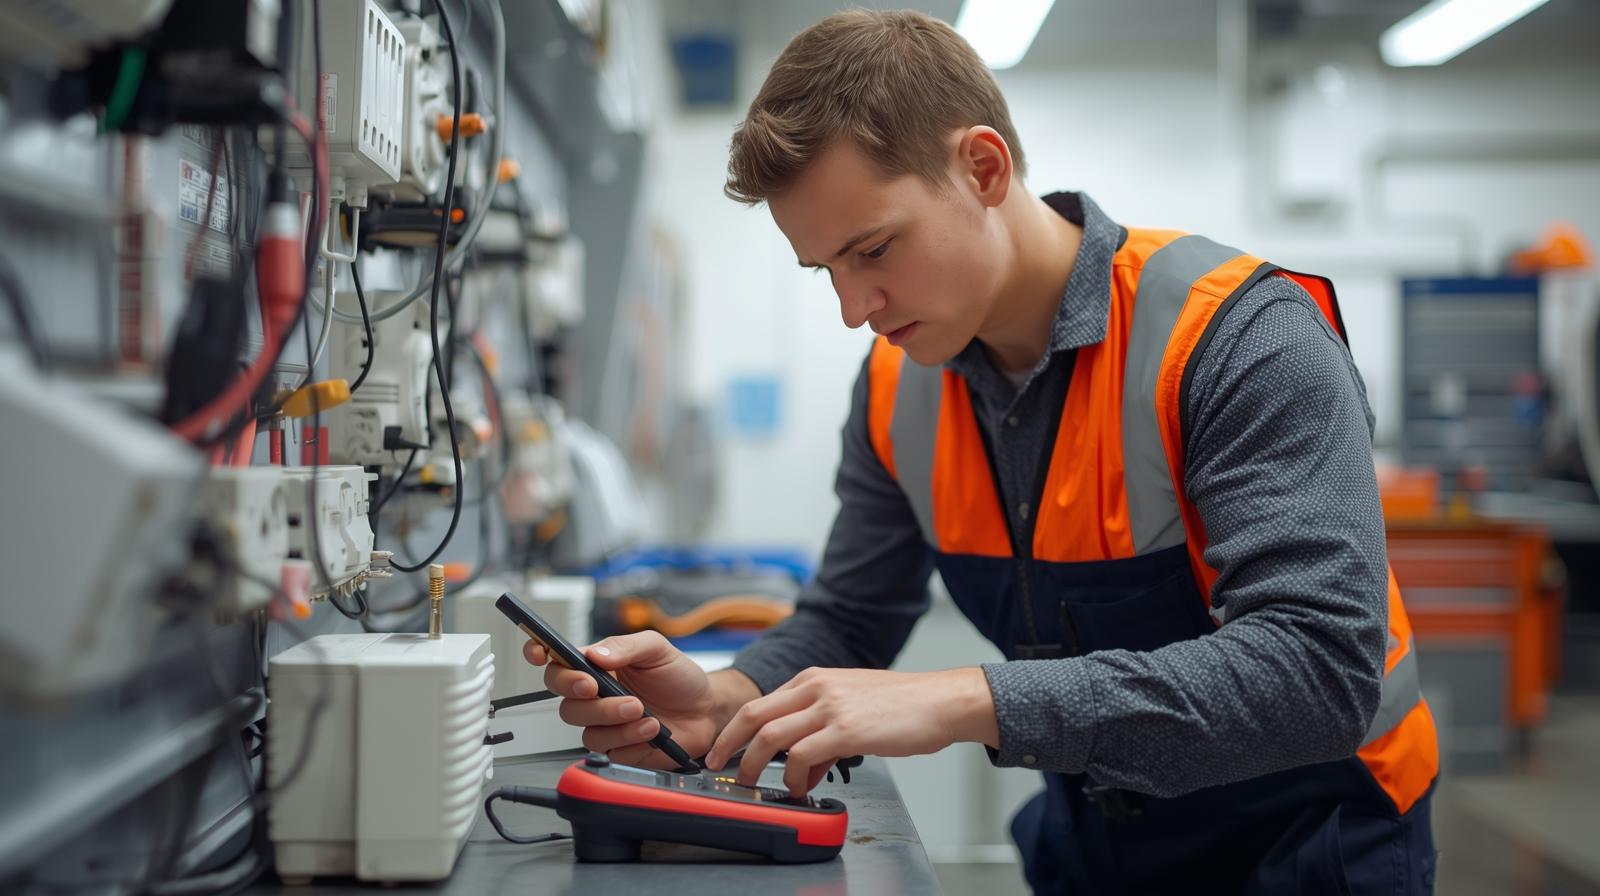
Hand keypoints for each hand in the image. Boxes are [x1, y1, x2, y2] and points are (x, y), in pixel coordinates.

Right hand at [523, 630, 722, 767]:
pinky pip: (608, 749)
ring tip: (643, 711)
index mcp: (596, 666)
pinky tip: (651, 729)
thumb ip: (625, 647)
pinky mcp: (618, 748)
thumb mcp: (657, 649)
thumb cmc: (679, 677)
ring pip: (585, 729)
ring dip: (613, 719)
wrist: (706, 710)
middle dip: (578, 693)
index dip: (538, 654)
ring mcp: (604, 724)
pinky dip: (631, 739)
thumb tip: (596, 655)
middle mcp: (594, 696)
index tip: (540, 653)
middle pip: (563, 700)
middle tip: (599, 687)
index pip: (556, 660)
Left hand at [703, 666, 997, 796]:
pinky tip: (802, 788)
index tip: (723, 749)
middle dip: (728, 744)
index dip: (734, 729)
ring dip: (756, 765)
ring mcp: (830, 706)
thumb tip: (805, 767)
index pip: (759, 702)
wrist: (939, 702)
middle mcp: (816, 687)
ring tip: (756, 784)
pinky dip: (795, 777)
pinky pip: (802, 755)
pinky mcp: (846, 729)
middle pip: (753, 714)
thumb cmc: (902, 706)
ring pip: (770, 736)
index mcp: (813, 679)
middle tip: (719, 766)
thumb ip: (822, 734)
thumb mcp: (851, 709)